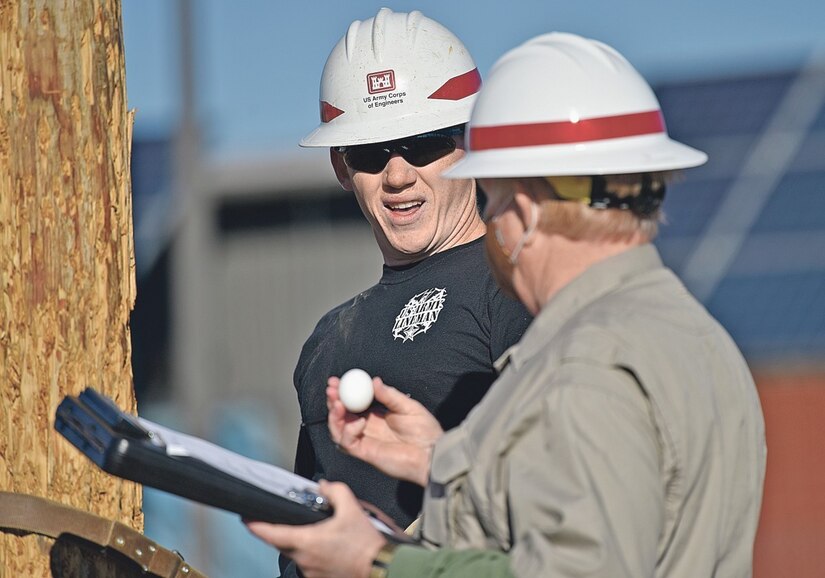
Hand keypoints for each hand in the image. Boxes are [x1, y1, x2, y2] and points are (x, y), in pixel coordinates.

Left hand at [245, 480, 385, 577]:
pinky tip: (333, 548)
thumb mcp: (352, 509)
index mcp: (305, 541)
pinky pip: (310, 564)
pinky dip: (316, 554)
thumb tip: (324, 486)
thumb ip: (335, 491)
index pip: (269, 533)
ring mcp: (310, 574)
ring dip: (305, 543)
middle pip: (284, 542)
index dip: (254, 524)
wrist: (382, 569)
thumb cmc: (366, 545)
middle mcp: (303, 560)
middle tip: (299, 519)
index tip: (245, 518)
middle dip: (287, 530)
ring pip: (299, 554)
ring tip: (326, 535)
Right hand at [327, 376, 442, 486]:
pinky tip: (359, 422)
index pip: (353, 402)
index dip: (342, 392)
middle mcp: (367, 428)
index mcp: (376, 415)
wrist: (432, 453)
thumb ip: (389, 395)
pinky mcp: (366, 453)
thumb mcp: (408, 406)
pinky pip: (348, 443)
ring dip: (334, 416)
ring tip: (338, 404)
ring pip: (338, 430)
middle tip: (331, 389)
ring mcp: (365, 441)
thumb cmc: (425, 432)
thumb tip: (374, 381)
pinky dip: (348, 431)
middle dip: (333, 401)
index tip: (336, 381)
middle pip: (341, 415)